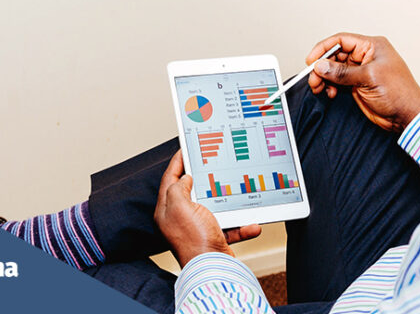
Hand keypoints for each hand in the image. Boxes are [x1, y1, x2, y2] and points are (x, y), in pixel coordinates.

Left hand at [154, 151, 261, 266]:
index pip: (170, 179)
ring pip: (214, 207)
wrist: (212, 270)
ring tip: (236, 191)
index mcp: (167, 210)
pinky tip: (251, 224)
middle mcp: (180, 219)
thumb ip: (179, 188)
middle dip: (203, 178)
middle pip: (191, 191)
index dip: (177, 162)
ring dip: (228, 203)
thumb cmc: (194, 240)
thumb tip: (185, 179)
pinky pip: (230, 226)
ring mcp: (198, 228)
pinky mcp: (214, 238)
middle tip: (211, 162)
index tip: (185, 149)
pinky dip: (241, 225)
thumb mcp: (180, 206)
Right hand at [306, 32, 419, 131]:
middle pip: (335, 55)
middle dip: (322, 67)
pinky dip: (330, 86)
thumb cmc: (399, 93)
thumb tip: (321, 66)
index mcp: (372, 46)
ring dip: (324, 78)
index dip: (324, 49)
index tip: (311, 60)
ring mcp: (361, 71)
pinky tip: (330, 93)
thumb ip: (342, 72)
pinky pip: (338, 81)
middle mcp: (365, 56)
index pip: (341, 40)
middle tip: (313, 78)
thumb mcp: (368, 78)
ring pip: (334, 70)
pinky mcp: (357, 84)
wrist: (407, 115)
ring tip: (319, 87)